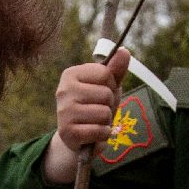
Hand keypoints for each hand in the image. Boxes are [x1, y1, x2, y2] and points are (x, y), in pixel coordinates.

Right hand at [42, 49, 131, 183]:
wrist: (77, 137)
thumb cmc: (93, 107)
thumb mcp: (106, 87)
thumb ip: (115, 70)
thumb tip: (124, 51)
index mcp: (70, 74)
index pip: (105, 73)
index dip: (110, 86)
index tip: (100, 93)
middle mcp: (63, 90)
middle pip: (106, 94)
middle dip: (108, 105)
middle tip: (97, 111)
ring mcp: (64, 112)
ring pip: (104, 113)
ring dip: (106, 121)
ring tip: (94, 122)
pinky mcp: (67, 132)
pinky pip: (100, 131)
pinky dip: (102, 135)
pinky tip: (93, 134)